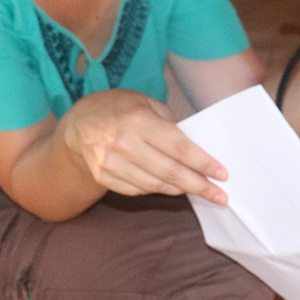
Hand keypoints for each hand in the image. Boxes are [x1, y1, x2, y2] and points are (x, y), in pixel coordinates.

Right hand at [58, 89, 228, 204]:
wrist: (77, 124)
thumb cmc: (118, 109)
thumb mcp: (145, 103)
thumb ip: (170, 124)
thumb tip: (196, 150)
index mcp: (138, 120)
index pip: (178, 147)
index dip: (203, 163)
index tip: (222, 174)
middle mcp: (123, 143)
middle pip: (170, 172)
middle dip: (199, 186)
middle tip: (220, 196)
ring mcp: (110, 163)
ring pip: (155, 185)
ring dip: (181, 190)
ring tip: (199, 191)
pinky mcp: (103, 177)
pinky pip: (139, 190)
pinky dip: (158, 190)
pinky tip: (173, 187)